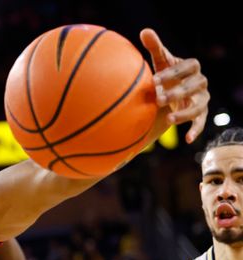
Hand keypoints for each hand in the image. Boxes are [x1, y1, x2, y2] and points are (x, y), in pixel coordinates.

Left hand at [140, 28, 208, 143]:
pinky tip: (188, 140)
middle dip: (177, 93)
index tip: (154, 80)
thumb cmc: (163, 74)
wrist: (168, 92)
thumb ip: (154, 47)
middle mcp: (200, 82)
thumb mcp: (159, 62)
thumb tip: (145, 31)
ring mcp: (202, 98)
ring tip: (169, 120)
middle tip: (157, 99)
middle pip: (195, 86)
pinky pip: (201, 122)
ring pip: (199, 106)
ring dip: (185, 113)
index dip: (173, 73)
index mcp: (192, 67)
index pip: (188, 67)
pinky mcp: (199, 113)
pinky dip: (196, 130)